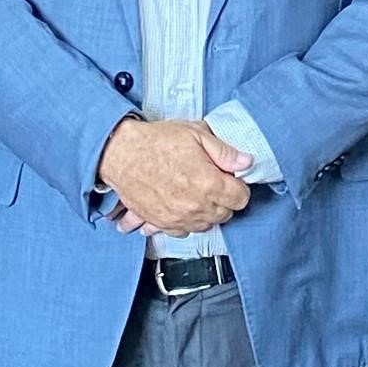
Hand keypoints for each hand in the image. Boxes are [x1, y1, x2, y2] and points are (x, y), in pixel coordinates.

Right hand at [99, 118, 250, 236]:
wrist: (120, 153)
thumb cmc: (155, 142)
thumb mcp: (196, 135)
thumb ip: (225, 152)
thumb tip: (246, 162)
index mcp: (210, 184)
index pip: (241, 198)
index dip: (238, 186)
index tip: (231, 179)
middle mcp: (196, 206)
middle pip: (225, 214)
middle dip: (224, 199)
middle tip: (213, 182)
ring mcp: (178, 218)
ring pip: (205, 225)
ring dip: (206, 212)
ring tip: (196, 193)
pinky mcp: (161, 223)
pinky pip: (182, 231)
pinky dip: (185, 221)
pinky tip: (181, 206)